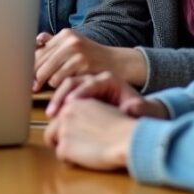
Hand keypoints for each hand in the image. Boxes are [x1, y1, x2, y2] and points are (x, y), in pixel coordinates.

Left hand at [34, 29, 145, 90]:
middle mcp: (69, 41)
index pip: (38, 51)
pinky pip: (59, 80)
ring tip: (54, 86)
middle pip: (39, 62)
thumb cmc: (92, 57)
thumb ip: (54, 44)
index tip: (27, 76)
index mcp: (64, 34)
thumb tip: (35, 42)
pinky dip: (59, 87)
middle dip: (34, 77)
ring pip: (48, 73)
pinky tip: (65, 87)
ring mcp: (76, 52)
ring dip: (48, 83)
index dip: (30, 66)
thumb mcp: (74, 45)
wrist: (117, 63)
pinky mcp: (82, 65)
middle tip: (33, 87)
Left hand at [44, 97, 136, 170]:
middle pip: (52, 128)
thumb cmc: (121, 127)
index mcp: (75, 103)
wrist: (126, 139)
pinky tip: (83, 161)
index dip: (66, 126)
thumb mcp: (102, 111)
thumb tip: (81, 124)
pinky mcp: (64, 147)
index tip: (73, 134)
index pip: (61, 115)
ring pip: (53, 142)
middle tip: (74, 147)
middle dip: (60, 138)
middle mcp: (65, 114)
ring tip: (78, 154)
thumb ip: (87, 114)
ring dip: (64, 149)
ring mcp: (63, 130)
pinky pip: (60, 157)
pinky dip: (70, 161)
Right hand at [46, 71, 168, 119]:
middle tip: (54, 111)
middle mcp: (95, 79)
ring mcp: (85, 85)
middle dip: (62, 96)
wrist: (138, 112)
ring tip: (51, 114)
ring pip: (65, 85)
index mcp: (110, 79)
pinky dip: (56, 102)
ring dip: (56, 99)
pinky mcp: (79, 93)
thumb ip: (139, 108)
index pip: (91, 83)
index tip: (70, 104)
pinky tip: (52, 115)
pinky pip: (64, 93)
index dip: (80, 93)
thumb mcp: (143, 109)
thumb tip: (132, 108)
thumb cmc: (140, 111)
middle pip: (74, 81)